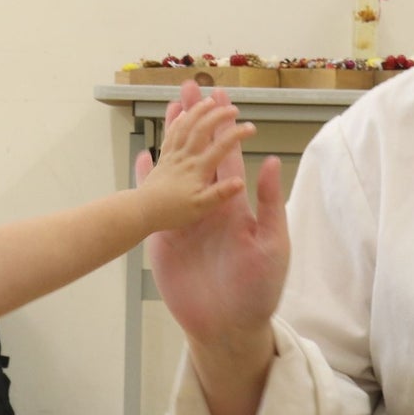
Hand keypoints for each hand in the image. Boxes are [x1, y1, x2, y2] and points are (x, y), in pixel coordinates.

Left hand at [133, 93, 252, 231]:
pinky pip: (171, 134)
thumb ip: (220, 194)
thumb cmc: (172, 212)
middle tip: (232, 108)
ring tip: (208, 99)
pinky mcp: (163, 158)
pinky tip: (180, 114)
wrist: (142, 210)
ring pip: (185, 126)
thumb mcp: (201, 208)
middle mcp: (186, 157)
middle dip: (218, 115)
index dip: (237, 134)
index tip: (251, 127)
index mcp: (198, 169)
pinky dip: (177, 121)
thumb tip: (240, 182)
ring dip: (197, 110)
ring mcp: (173, 155)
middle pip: (202, 129)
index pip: (221, 147)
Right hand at [139, 81, 288, 348]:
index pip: (227, 156)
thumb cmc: (258, 290)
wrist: (228, 326)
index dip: (220, 125)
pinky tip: (142, 158)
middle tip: (186, 88)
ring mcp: (186, 220)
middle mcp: (210, 206)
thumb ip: (268, 205)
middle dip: (193, 120)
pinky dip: (147, 180)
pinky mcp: (165, 238)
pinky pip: (154, 203)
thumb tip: (268, 161)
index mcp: (236, 205)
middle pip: (199, 153)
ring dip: (170, 140)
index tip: (215, 97)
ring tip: (164, 110)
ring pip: (175, 171)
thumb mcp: (271, 246)